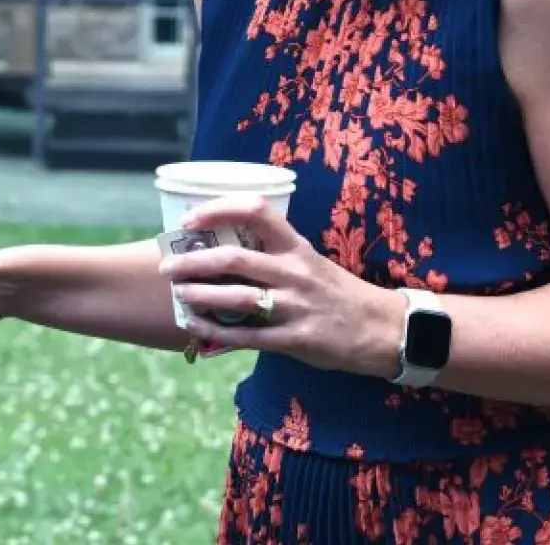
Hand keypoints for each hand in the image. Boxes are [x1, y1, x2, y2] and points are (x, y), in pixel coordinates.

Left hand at [157, 195, 402, 378]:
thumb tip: (216, 249)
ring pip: (238, 298)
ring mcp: (295, 306)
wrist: (381, 329)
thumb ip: (271, 255)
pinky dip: (216, 333)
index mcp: (296, 246)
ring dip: (200, 296)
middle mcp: (294, 272)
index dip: (219, 209)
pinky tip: (195, 328)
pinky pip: (248, 336)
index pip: (256, 211)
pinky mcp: (296, 339)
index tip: (190, 219)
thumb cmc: (335, 291)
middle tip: (167, 266)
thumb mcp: (308, 261)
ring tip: (178, 295)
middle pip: (235, 259)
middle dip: (193, 261)